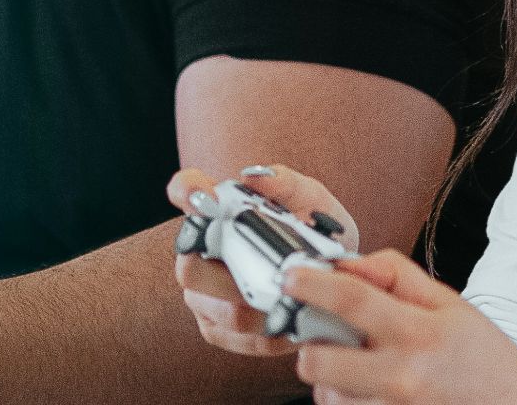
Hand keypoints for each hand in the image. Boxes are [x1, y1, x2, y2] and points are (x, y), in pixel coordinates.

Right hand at [167, 164, 360, 358]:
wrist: (330, 272)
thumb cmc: (313, 229)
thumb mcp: (311, 200)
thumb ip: (286, 184)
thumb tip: (258, 178)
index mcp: (217, 209)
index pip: (186, 188)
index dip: (188, 192)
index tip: (205, 197)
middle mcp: (199, 251)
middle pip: (190, 267)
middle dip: (231, 276)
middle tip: (270, 272)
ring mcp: (203, 293)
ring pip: (218, 310)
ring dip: (258, 309)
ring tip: (292, 301)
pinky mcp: (217, 328)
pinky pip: (237, 338)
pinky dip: (269, 333)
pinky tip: (289, 320)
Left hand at [284, 250, 516, 404]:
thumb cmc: (482, 356)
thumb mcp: (449, 302)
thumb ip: (396, 276)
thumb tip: (350, 264)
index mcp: (418, 333)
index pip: (352, 301)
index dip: (313, 285)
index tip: (290, 277)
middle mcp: (402, 375)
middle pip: (319, 362)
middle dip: (310, 345)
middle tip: (323, 334)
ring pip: (327, 395)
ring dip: (330, 378)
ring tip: (360, 367)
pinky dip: (347, 399)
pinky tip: (370, 388)